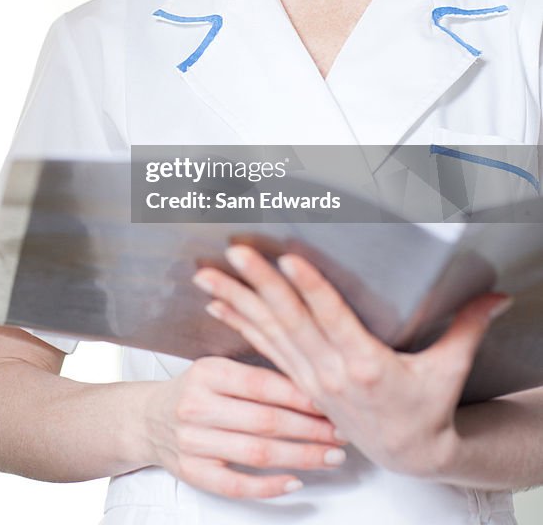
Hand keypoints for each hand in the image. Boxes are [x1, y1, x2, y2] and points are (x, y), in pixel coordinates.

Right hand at [142, 355, 347, 498]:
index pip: (262, 385)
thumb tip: (312, 379)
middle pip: (265, 422)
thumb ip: (256, 372)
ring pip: (257, 454)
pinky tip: (296, 481)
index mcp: (207, 373)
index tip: (332, 400)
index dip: (301, 395)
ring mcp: (193, 443)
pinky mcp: (192, 473)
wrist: (146, 418)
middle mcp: (197, 407)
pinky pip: (237, 486)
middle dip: (311, 428)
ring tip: (331, 455)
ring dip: (301, 457)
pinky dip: (270, 486)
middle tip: (342, 431)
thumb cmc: (194, 391)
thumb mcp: (217, 369)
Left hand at [192, 247, 511, 477]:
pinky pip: (263, 349)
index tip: (287, 260)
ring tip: (208, 274)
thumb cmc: (427, 408)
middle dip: (260, 284)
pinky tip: (218, 305)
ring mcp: (311, 378)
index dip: (309, 287)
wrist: (409, 454)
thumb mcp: (450, 368)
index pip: (331, 318)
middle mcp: (331, 371)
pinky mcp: (301, 381)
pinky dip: (239, 325)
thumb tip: (497, 296)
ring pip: (268, 333)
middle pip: (290, 320)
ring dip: (237, 301)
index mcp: (366, 364)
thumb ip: (467, 327)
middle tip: (237, 253)